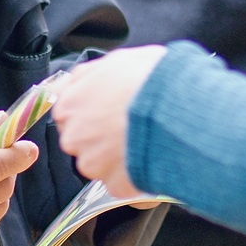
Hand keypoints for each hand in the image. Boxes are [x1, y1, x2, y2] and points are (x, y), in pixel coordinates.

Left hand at [49, 46, 166, 196]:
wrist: (177, 107)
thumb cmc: (150, 79)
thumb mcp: (115, 61)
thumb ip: (87, 77)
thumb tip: (75, 84)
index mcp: (69, 105)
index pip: (67, 114)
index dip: (91, 112)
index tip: (108, 112)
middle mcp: (73, 136)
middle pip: (82, 141)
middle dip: (102, 136)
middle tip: (130, 126)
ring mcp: (93, 163)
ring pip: (100, 164)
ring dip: (118, 157)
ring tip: (145, 141)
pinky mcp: (114, 184)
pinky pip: (121, 182)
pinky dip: (134, 174)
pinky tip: (151, 157)